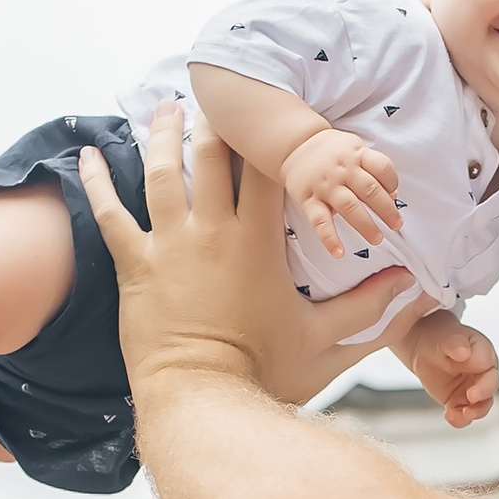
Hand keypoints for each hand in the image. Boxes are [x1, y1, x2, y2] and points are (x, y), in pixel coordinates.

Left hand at [79, 103, 395, 408]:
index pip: (267, 170)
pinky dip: (96, 183)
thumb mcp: (323, 341)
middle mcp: (212, 232)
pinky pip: (109, 215)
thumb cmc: (264, 374)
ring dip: (164, 135)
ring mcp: (168, 246)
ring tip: (167, 108)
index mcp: (258, 242)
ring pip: (161, 172)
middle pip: (211, 156)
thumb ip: (367, 309)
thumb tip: (410, 287)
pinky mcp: (134, 267)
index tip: (273, 110)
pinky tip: (88, 155)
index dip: (270, 135)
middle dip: (214, 122)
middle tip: (214, 97)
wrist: (201, 401)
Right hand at [282, 125, 402, 257]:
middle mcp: (342, 170)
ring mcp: (325, 186)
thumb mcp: (355, 150)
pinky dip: (329, 238)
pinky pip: (320, 222)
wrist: (296, 146)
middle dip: (386, 210)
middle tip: (397, 225)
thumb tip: (393, 195)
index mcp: (357, 155)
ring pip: (349, 206)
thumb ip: (374, 170)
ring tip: (377, 239)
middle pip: (370, 190)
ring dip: (365, 224)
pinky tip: (339, 252)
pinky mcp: (309, 200)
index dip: (392, 182)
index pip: (382, 167)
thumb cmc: (333, 153)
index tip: (395, 195)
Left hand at [404, 316, 498, 429]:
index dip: (484, 377)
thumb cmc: (441, 340)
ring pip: (482, 404)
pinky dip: (460, 419)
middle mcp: (483, 372)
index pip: (489, 364)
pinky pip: (464, 413)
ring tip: (463, 415)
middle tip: (472, 397)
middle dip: (484, 394)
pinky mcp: (461, 401)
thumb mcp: (445, 339)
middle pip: (491, 386)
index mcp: (482, 352)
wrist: (426, 351)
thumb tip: (464, 352)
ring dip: (475, 412)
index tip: (473, 388)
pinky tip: (450, 416)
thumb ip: (455, 344)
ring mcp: (473, 388)